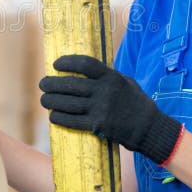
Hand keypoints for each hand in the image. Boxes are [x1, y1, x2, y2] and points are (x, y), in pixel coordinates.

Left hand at [39, 55, 182, 164]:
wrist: (149, 128)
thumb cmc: (136, 103)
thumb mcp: (126, 82)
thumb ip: (107, 76)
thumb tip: (83, 69)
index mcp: (111, 77)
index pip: (84, 64)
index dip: (67, 62)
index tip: (55, 64)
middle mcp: (105, 91)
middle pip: (70, 84)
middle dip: (51, 84)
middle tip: (43, 84)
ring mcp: (100, 109)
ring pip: (67, 103)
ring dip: (51, 101)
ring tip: (44, 99)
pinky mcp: (98, 125)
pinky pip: (72, 121)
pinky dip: (59, 118)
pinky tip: (53, 116)